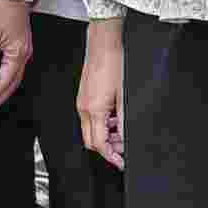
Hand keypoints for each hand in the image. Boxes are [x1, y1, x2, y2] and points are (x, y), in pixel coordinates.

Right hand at [78, 21, 124, 169]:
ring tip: (121, 130)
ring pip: (90, 130)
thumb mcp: (124, 97)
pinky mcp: (84, 97)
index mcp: (93, 110)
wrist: (103, 45)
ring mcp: (82, 103)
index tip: (121, 162)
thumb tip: (125, 137)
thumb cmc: (114, 64)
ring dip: (106, 135)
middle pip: (91, 141)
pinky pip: (91, 118)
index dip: (111, 156)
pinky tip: (115, 118)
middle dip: (107, 148)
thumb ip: (124, 121)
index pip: (99, 144)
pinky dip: (103, 123)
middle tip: (122, 149)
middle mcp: (84, 108)